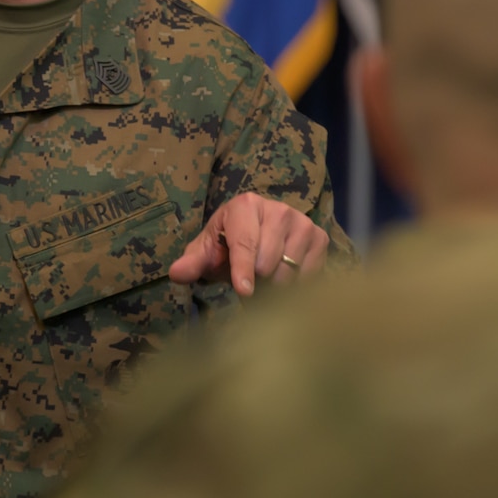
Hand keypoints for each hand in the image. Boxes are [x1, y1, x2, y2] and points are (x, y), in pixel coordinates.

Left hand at [168, 192, 329, 294]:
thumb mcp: (206, 253)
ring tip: (266, 278)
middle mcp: (278, 209)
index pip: (244, 244)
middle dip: (256, 281)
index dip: (243, 271)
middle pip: (268, 261)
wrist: (258, 235)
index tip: (245, 292)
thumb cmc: (227, 245)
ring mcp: (302, 221)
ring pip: (290, 270)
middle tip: (250, 281)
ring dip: (276, 285)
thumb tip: (176, 273)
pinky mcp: (320, 236)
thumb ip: (192, 263)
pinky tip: (285, 276)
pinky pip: (309, 273)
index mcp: (245, 205)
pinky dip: (296, 284)